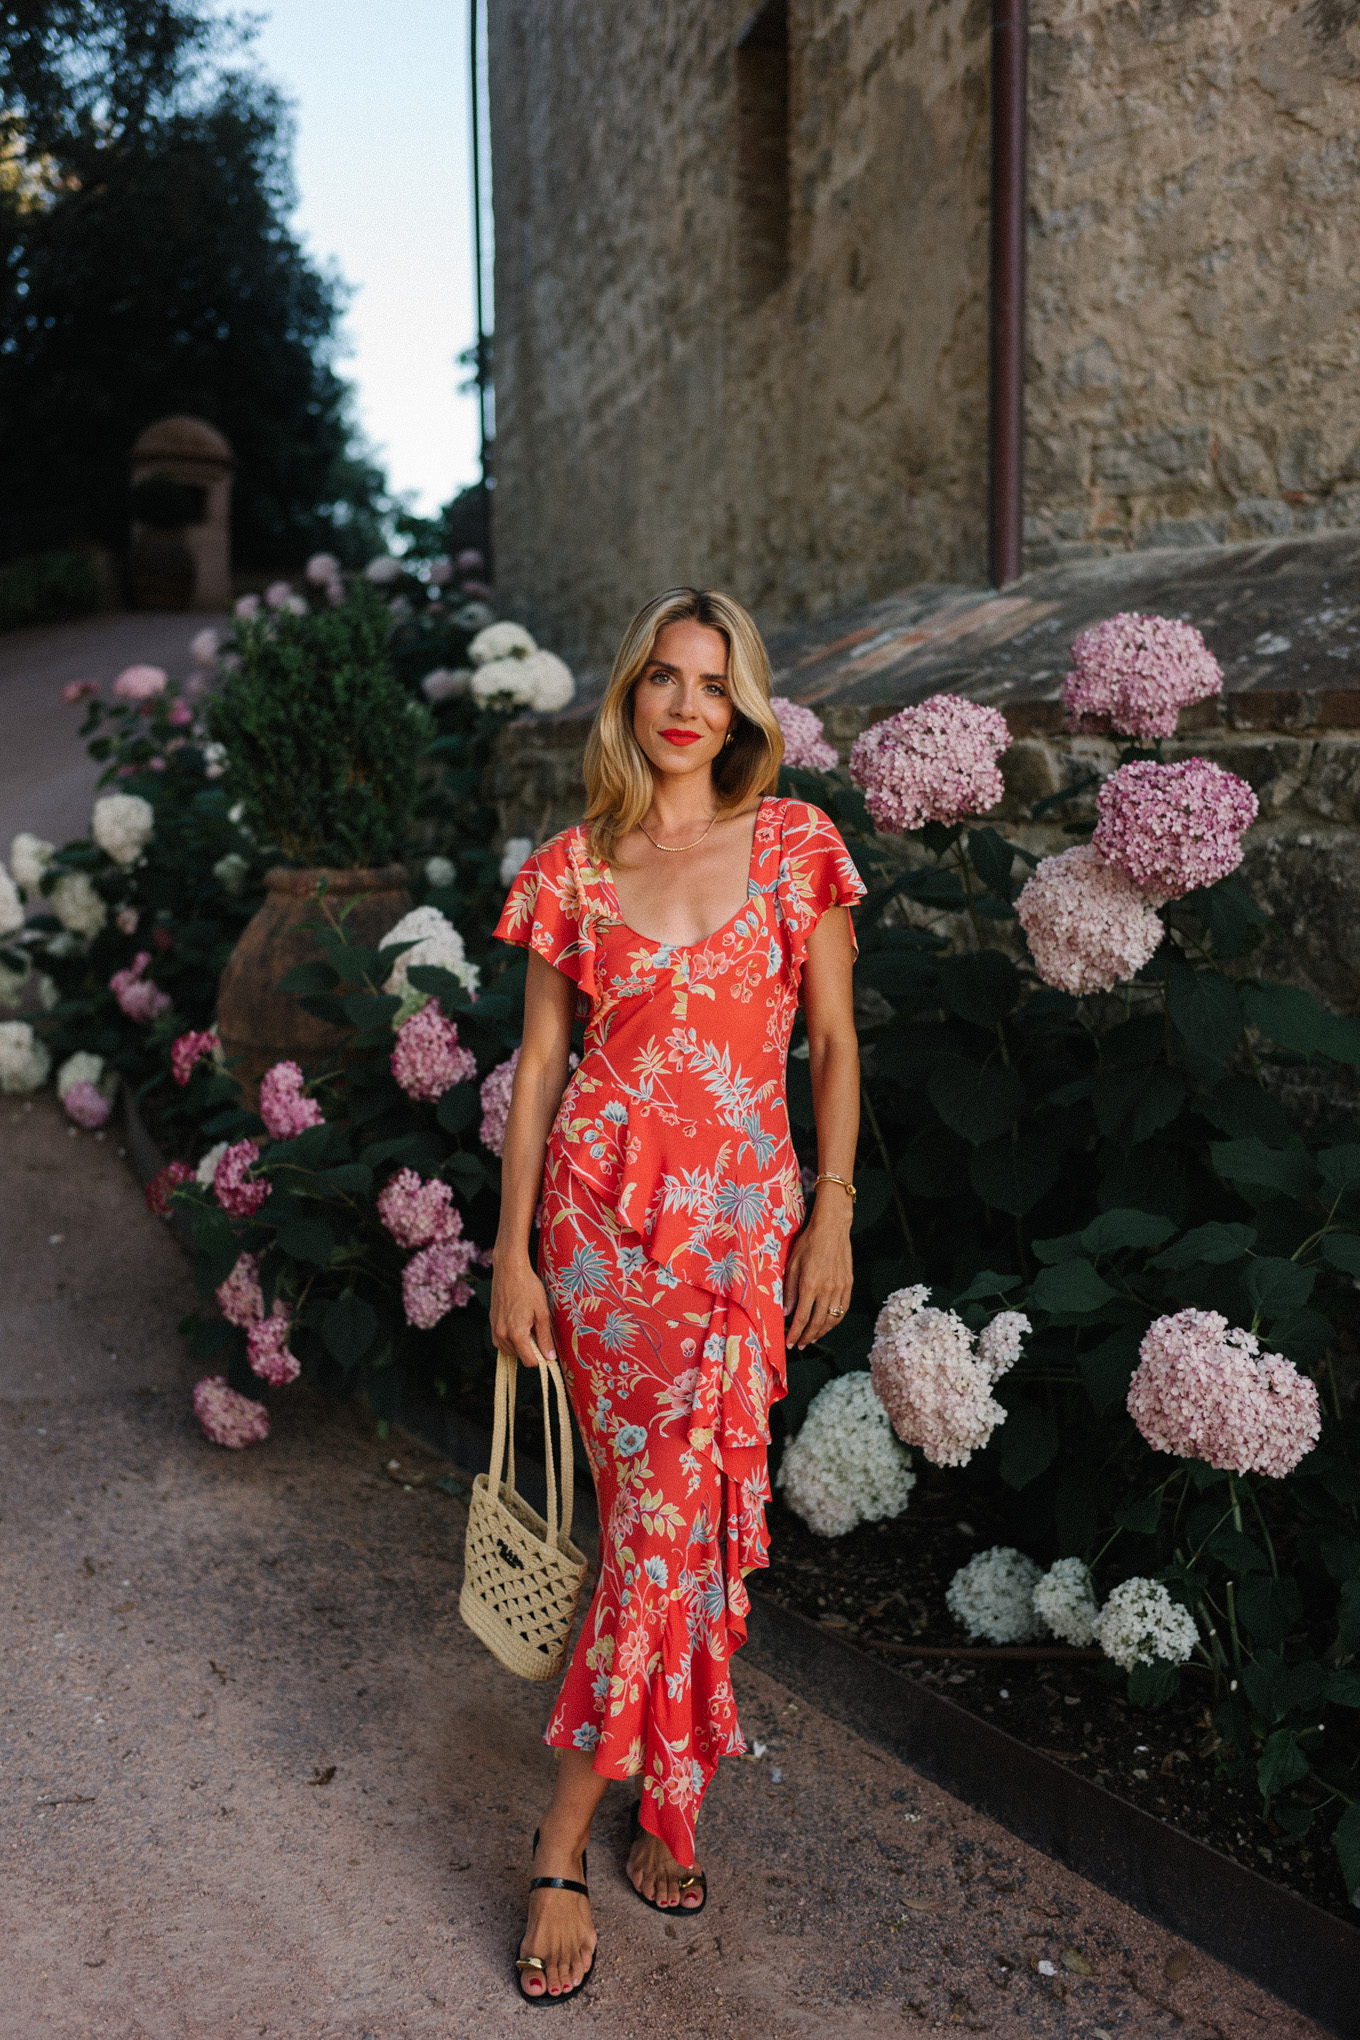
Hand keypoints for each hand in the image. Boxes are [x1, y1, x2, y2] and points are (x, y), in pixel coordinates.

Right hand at [490, 1248, 556, 1366]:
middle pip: (518, 1356)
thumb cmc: (528, 1288)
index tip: (546, 1348)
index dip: (540, 1358)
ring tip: (528, 1326)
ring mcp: (495, 1329)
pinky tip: (518, 1325)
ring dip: (519, 1346)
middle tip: (537, 1331)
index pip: (529, 1361)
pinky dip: (510, 1339)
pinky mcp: (491, 1323)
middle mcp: (502, 1334)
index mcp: (516, 1334)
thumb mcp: (542, 1312)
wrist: (509, 1270)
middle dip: (530, 1350)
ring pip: (508, 1350)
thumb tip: (550, 1356)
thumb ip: (545, 1337)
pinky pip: (500, 1341)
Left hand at [784, 1203, 852, 1349]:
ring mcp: (840, 1288)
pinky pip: (843, 1309)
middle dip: (807, 1337)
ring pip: (832, 1319)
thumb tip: (786, 1312)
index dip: (794, 1334)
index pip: (801, 1318)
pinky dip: (835, 1320)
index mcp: (810, 1285)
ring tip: (813, 1337)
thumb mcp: (792, 1265)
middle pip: (817, 1323)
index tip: (789, 1343)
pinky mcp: (849, 1284)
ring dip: (822, 1332)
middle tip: (800, 1345)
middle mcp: (827, 1290)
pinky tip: (828, 1324)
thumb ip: (789, 1290)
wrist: (831, 1229)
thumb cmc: (808, 1243)